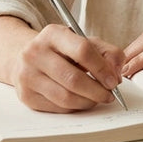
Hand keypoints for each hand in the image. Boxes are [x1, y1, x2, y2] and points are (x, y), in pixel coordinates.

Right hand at [9, 24, 124, 112]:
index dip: (102, 69)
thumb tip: (116, 73)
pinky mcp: (26, 95)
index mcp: (52, 34)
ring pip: (66, 97)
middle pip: (73, 79)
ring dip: (88, 102)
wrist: (26, 58)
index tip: (113, 80)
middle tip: (109, 95)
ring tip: (97, 98)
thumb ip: (107, 52)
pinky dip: (74, 107)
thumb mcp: (83, 42)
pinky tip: (80, 100)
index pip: (82, 50)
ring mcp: (28, 75)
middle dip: (97, 91)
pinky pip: (57, 108)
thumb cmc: (60, 50)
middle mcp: (35, 53)